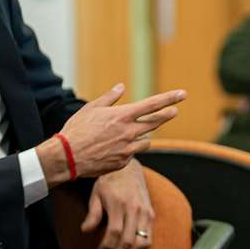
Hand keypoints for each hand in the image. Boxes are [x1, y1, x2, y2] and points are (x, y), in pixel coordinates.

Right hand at [44, 84, 183, 182]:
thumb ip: (110, 98)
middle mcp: (129, 132)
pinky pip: (133, 153)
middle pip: (155, 122)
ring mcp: (128, 149)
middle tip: (175, 110)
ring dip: (143, 135)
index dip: (169, 98)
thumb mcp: (91, 108)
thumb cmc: (76, 129)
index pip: (152, 105)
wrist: (67, 157)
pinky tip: (115, 148)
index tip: (182, 94)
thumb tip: (121, 86)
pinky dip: (129, 149)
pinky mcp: (124, 162)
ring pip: (146, 140)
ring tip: (132, 133)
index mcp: (122, 116)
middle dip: (166, 115)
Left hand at [82, 161, 153, 248]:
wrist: (129, 169)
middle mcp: (135, 209)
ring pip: (142, 242)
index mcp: (119, 204)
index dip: (107, 247)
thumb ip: (93, 213)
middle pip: (129, 240)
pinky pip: (149, 238)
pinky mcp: (151, 215)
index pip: (114, 232)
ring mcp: (145, 212)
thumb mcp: (96, 194)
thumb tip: (85, 231)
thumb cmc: (109, 181)